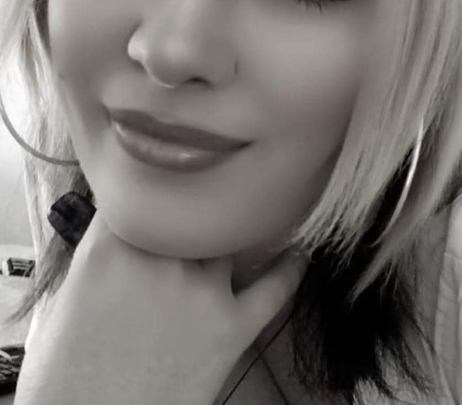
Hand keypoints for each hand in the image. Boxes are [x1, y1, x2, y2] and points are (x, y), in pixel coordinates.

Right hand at [15, 207, 307, 404]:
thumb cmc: (68, 372)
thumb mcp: (72, 295)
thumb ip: (106, 249)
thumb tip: (134, 223)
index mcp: (112, 250)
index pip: (145, 192)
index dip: (158, 187)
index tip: (167, 186)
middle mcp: (161, 261)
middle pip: (193, 212)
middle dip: (194, 211)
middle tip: (202, 206)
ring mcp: (200, 293)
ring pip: (232, 238)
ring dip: (235, 232)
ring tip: (249, 217)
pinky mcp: (231, 328)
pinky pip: (274, 289)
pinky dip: (289, 270)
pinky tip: (297, 255)